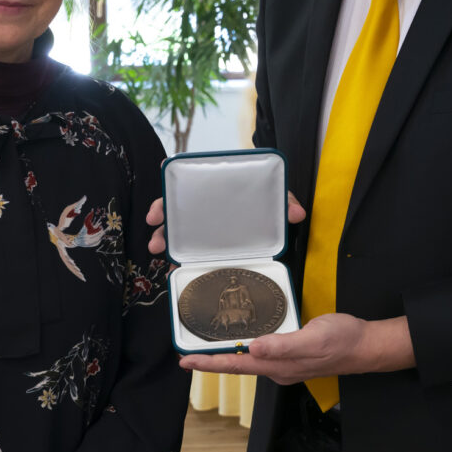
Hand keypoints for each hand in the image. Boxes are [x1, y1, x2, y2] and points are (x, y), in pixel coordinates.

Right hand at [146, 190, 306, 254]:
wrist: (270, 219)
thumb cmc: (267, 202)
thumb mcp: (276, 198)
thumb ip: (285, 201)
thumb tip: (297, 213)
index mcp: (215, 190)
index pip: (186, 182)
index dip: (169, 187)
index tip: (159, 190)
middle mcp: (203, 207)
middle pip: (173, 207)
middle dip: (159, 217)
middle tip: (154, 227)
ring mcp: (202, 227)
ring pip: (176, 230)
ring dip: (163, 239)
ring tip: (157, 249)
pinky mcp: (207, 246)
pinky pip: (188, 251)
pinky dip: (180, 260)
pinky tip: (174, 268)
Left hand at [179, 312, 414, 380]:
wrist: (366, 345)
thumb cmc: (342, 340)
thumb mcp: (313, 338)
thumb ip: (283, 345)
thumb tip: (254, 348)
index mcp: (279, 366)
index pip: (237, 364)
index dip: (210, 363)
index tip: (186, 361)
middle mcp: (278, 368)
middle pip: (238, 365)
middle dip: (212, 361)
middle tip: (187, 356)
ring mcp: (285, 364)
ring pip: (249, 360)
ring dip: (226, 356)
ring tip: (206, 349)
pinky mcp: (292, 355)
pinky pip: (261, 353)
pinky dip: (245, 348)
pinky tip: (241, 340)